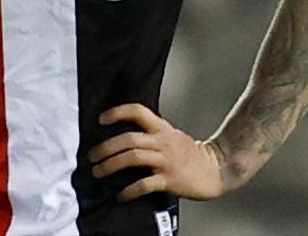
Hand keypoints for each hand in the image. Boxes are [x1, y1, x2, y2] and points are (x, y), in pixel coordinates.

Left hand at [88, 103, 224, 201]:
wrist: (216, 169)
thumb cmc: (190, 154)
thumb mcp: (171, 135)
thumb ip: (151, 133)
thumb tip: (122, 137)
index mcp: (162, 129)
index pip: (138, 111)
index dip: (118, 112)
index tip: (101, 119)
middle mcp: (162, 142)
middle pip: (129, 138)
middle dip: (106, 147)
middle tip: (91, 156)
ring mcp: (166, 160)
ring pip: (133, 157)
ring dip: (111, 165)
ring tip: (98, 172)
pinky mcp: (169, 179)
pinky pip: (144, 184)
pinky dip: (129, 190)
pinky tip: (120, 195)